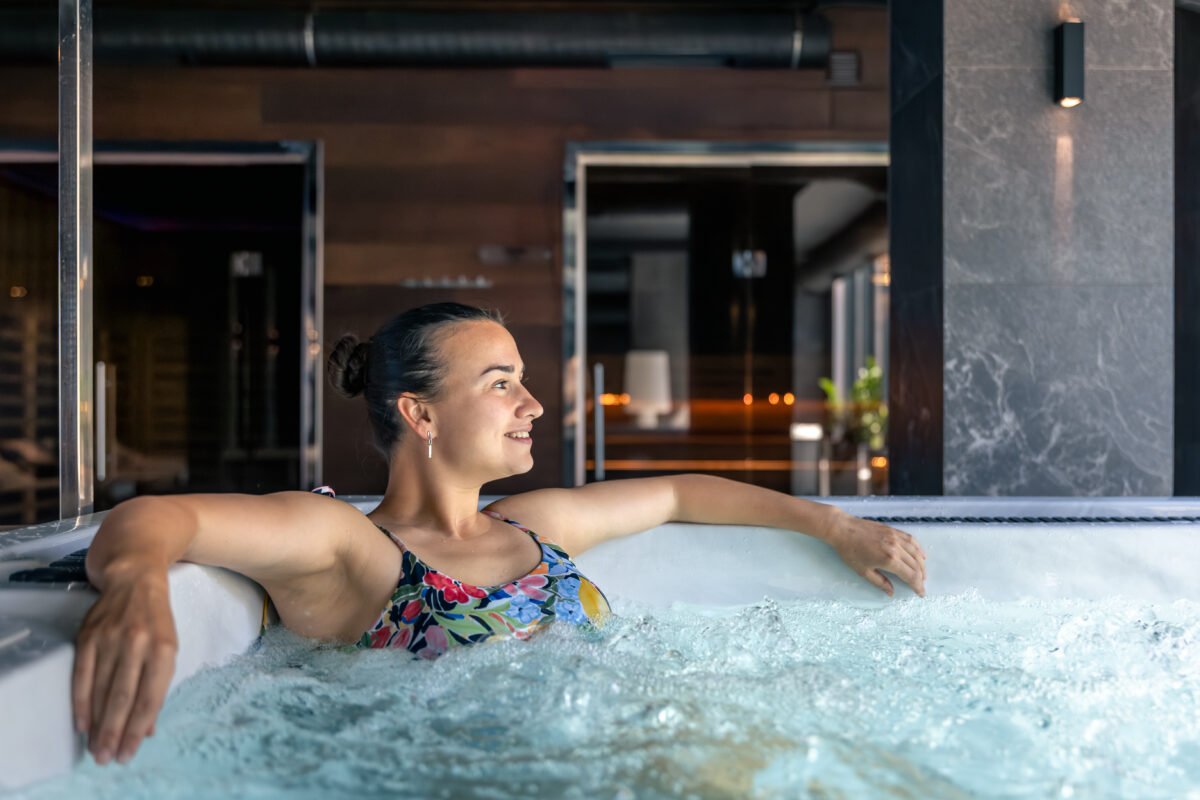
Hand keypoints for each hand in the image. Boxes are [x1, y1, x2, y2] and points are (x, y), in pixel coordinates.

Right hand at [72, 567, 177, 764]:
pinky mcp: (89, 635)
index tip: (129, 752)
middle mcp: (138, 644)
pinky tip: (82, 722)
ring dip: (97, 723)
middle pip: (123, 697)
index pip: (150, 698)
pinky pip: (82, 675)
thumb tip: (147, 729)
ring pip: (100, 689)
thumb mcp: (168, 650)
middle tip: (107, 757)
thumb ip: (158, 688)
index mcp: (165, 649)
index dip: (138, 729)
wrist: (135, 579)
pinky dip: (81, 701)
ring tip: (95, 747)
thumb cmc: (156, 621)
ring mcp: (111, 639)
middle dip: (114, 732)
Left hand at [823, 509, 926, 596]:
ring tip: (922, 573)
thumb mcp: (863, 571)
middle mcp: (896, 548)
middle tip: (921, 585)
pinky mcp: (893, 530)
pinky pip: (911, 540)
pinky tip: (921, 555)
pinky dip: (918, 549)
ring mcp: (896, 537)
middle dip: (921, 577)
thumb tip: (891, 592)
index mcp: (889, 560)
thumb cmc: (850, 551)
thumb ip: (880, 582)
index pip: (910, 576)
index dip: (917, 586)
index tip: (921, 593)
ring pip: (916, 553)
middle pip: (916, 565)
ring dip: (922, 565)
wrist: (843, 529)